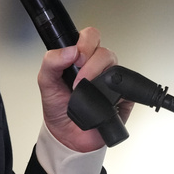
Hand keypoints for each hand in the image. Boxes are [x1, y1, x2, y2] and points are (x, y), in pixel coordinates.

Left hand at [38, 27, 131, 151]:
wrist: (67, 137)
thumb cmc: (58, 109)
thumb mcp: (45, 82)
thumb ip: (51, 62)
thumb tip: (70, 50)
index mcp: (81, 58)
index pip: (90, 37)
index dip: (85, 43)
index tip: (76, 58)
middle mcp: (98, 66)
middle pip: (104, 51)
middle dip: (91, 63)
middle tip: (79, 78)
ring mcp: (111, 80)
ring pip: (115, 65)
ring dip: (99, 75)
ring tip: (85, 90)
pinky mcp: (124, 96)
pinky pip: (128, 87)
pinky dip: (116, 91)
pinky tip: (103, 99)